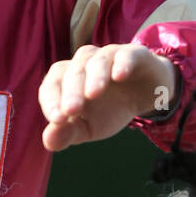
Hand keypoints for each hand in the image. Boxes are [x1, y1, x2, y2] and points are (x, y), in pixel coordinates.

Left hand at [38, 44, 177, 151]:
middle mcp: (84, 63)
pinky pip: (126, 55)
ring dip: (94, 77)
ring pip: (96, 61)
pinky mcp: (134, 54)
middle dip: (71, 92)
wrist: (147, 96)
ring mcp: (109, 55)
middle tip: (71, 111)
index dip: (51, 100)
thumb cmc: (110, 110)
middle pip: (72, 72)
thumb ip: (67, 133)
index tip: (56, 119)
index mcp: (66, 79)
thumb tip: (48, 142)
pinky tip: (119, 76)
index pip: (51, 86)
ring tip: (93, 94)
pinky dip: (122, 63)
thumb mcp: (88, 128)